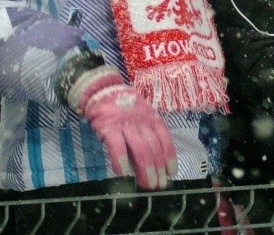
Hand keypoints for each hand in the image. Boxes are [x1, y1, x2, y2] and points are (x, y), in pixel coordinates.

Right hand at [68, 66, 177, 189]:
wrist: (102, 89)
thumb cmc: (123, 106)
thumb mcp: (139, 115)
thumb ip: (145, 134)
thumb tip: (152, 162)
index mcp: (151, 117)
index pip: (164, 137)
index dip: (169, 155)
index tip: (171, 172)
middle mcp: (142, 121)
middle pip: (153, 146)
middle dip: (158, 167)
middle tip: (159, 185)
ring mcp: (126, 124)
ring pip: (139, 147)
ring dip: (145, 168)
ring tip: (147, 184)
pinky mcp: (109, 127)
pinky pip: (117, 145)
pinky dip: (121, 160)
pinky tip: (123, 174)